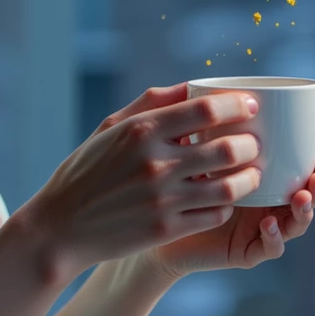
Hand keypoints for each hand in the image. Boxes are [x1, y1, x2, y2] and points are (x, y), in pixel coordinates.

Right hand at [20, 82, 264, 284]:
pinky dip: (227, 205)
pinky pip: (215, 214)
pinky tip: (224, 199)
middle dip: (251, 144)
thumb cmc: (86, 171)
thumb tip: (192, 86)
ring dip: (249, 178)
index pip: (206, 109)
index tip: (251, 107)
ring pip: (230, 186)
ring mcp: (162, 199)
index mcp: (141, 130)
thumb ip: (151, 103)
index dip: (238, 106)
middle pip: (227, 148)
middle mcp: (154, 163)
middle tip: (255, 143)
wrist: (60, 227)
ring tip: (251, 173)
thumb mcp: (109, 127)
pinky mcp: (166, 229)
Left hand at [144, 125, 314, 280]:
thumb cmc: (171, 182)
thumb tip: (195, 84)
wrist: (151, 226)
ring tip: (302, 195)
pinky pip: (269, 248)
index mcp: (263, 173)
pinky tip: (268, 223)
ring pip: (296, 220)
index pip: (298, 159)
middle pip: (307, 189)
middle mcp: (267, 200)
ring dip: (306, 208)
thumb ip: (197, 124)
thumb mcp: (187, 152)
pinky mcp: (247, 252)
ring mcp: (261, 226)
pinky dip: (274, 237)